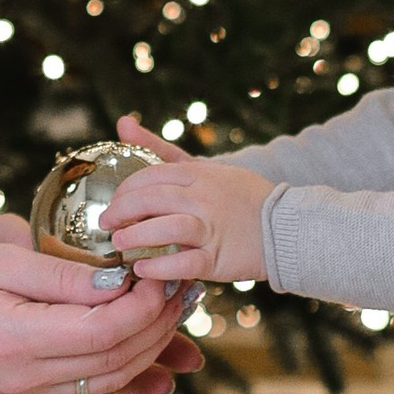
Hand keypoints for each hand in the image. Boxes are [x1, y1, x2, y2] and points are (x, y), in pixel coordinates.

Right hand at [0, 222, 191, 393]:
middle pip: (116, 361)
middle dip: (158, 326)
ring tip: (169, 312)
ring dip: (148, 349)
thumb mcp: (1, 263)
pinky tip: (135, 345)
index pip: (105, 331)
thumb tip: (119, 283)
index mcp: (19, 341)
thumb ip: (62, 276)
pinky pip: (88, 393)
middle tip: (180, 290)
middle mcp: (27, 379)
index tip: (161, 275)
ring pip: (110, 381)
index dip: (145, 306)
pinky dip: (120, 371)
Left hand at [101, 115, 273, 285]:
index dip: (125, 191)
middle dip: (121, 213)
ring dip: (135, 238)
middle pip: (151, 200)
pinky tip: (142, 270)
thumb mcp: (204, 167)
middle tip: (107, 225)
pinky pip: (183, 263)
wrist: (287, 226)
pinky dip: (158, 268)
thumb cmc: (240, 197)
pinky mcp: (219, 258)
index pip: (150, 176)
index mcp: (200, 174)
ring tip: (120, 246)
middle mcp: (205, 198)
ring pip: (165, 229)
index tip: (113, 203)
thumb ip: (162, 150)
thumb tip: (124, 123)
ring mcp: (212, 228)